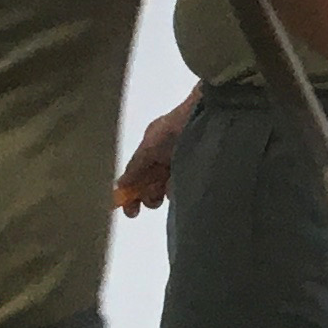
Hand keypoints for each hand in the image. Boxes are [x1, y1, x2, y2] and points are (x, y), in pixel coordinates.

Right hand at [113, 95, 196, 214]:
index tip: (132, 213)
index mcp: (151, 151)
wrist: (207, 114)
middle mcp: (166, 159)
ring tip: (172, 182)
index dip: (132, 195)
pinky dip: (183, 187)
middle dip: (151, 195)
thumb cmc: (174, 128)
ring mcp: (185, 163)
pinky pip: (188, 185)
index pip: (137, 178)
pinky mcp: (201, 168)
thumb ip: (135, 167)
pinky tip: (187, 182)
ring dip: (168, 191)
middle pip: (152, 187)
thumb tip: (120, 186)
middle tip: (157, 195)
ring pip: (170, 189)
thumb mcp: (149, 147)